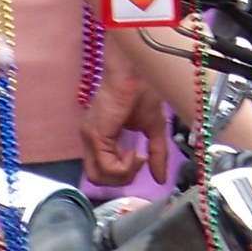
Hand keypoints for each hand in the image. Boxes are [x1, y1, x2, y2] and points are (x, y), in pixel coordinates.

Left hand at [81, 64, 168, 186]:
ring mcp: (90, 137)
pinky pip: (106, 167)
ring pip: (98, 176)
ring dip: (123, 174)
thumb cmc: (143, 92)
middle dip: (122, 178)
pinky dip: (124, 166)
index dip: (123, 173)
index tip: (141, 158)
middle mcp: (91, 139)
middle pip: (96, 178)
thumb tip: (161, 179)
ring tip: (136, 155)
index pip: (102, 170)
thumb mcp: (154, 128)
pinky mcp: (96, 135)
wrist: (137, 73)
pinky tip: (134, 151)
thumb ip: (156, 154)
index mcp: (101, 137)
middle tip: (139, 160)